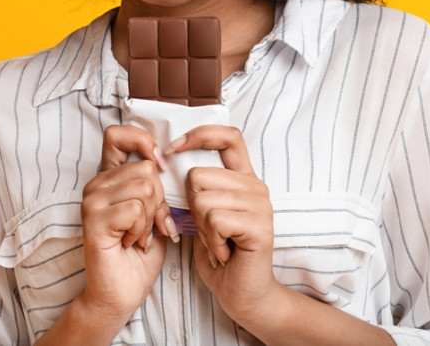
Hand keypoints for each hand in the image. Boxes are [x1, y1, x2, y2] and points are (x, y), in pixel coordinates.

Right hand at [78, 125, 176, 320]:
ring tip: (139, 235)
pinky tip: (132, 242)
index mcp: (108, 178)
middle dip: (159, 199)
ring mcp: (91, 202)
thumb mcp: (154, 211)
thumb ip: (155, 185)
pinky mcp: (94, 221)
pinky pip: (136, 209)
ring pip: (144, 187)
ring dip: (151, 217)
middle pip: (146, 168)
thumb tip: (169, 161)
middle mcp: (95, 185)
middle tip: (150, 224)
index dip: (143, 141)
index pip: (118, 134)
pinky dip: (143, 229)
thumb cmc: (139, 254)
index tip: (160, 164)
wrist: (122, 293)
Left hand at [166, 125, 278, 324]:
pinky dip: (211, 240)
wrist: (244, 293)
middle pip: (198, 175)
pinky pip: (215, 219)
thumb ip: (197, 190)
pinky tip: (224, 251)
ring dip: (201, 227)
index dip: (200, 135)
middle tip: (208, 231)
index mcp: (243, 179)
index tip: (174, 147)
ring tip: (217, 242)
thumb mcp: (204, 216)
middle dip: (191, 207)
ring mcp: (261, 206)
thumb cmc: (221, 255)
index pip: (228, 137)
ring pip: (203, 199)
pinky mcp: (260, 226)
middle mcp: (256, 187)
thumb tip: (169, 164)